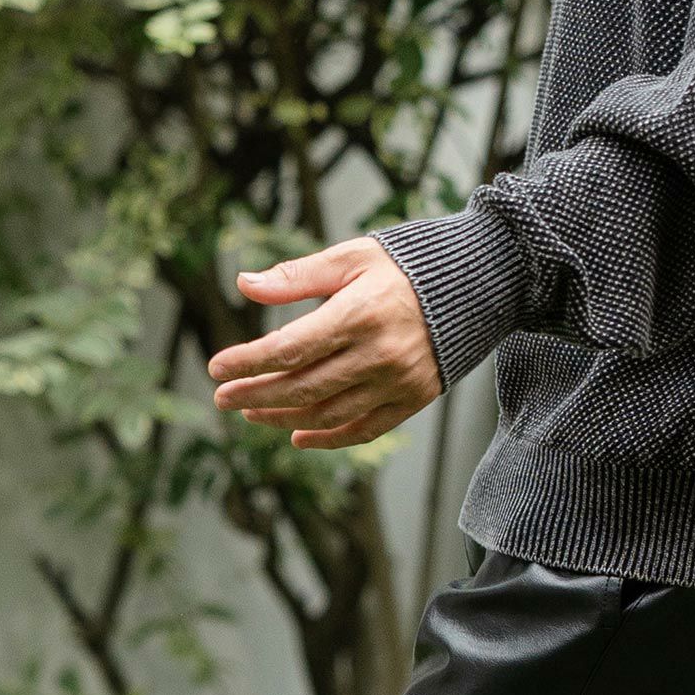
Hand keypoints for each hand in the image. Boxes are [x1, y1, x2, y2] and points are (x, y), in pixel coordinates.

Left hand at [207, 237, 441, 448]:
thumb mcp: (353, 257)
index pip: (289, 348)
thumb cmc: (407, 263)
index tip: (216, 367)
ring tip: (253, 412)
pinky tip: (299, 434)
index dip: (247, 362)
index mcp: (360, 312)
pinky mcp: (414, 397)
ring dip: (283, 418)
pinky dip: (328, 438)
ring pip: (327, 413)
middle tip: (223, 397)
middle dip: (255, 395)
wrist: (478, 282)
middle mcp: (379, 352)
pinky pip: (363, 429)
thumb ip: (298, 275)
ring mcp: (398, 380)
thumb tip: (244, 284)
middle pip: (301, 386)